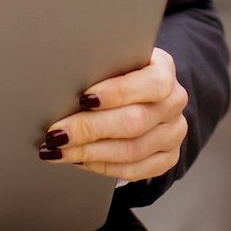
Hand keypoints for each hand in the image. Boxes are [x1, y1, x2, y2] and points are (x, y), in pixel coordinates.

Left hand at [42, 47, 188, 181]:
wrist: (141, 94)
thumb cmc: (119, 74)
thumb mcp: (114, 61)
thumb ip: (100, 68)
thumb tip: (65, 82)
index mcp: (164, 70)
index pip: (150, 84)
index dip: (116, 93)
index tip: (83, 99)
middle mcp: (173, 103)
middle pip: (134, 122)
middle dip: (89, 129)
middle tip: (57, 133)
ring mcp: (173, 133)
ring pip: (132, 151)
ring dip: (89, 153)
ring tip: (60, 150)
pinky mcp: (167, 158)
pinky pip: (134, 170)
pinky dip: (102, 167)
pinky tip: (80, 160)